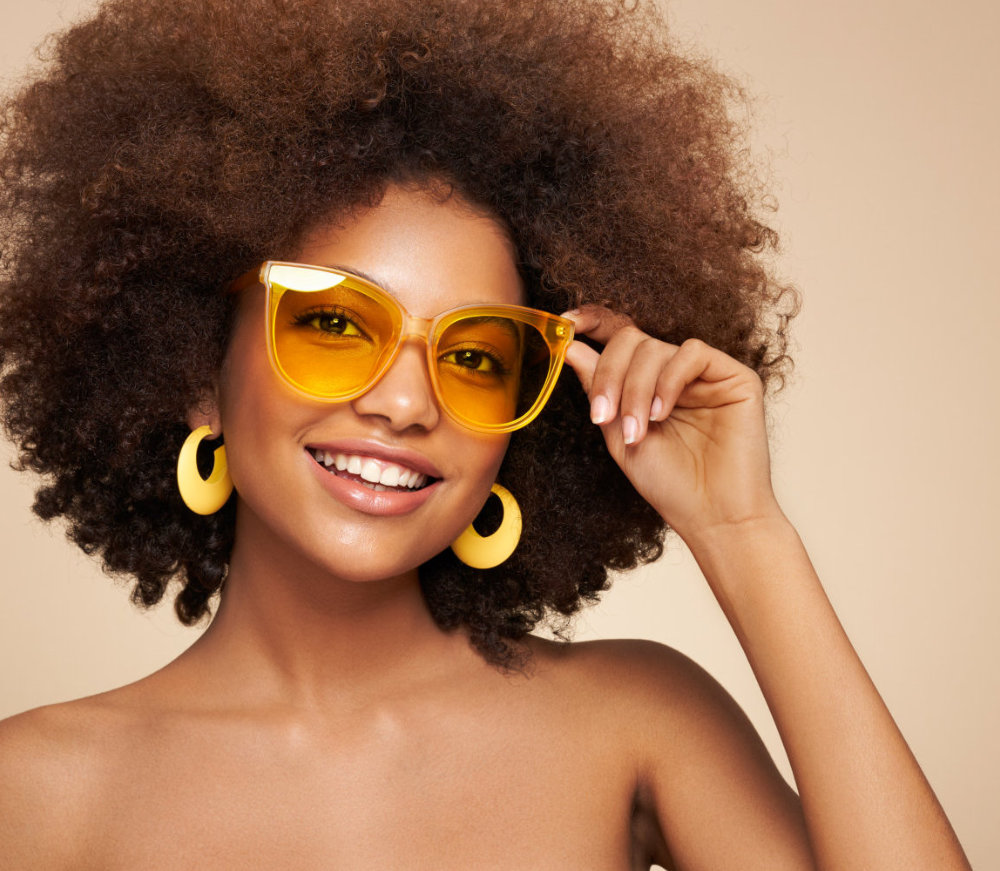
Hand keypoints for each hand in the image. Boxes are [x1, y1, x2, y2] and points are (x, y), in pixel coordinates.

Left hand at [561, 306, 782, 541]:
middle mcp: (674, 373)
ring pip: (656, 349)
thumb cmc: (669, 484)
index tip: (566, 324)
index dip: (592, 322)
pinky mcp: (735, 376)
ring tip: (636, 431)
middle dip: (609, 376)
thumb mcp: (617, 435)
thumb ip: (598, 390)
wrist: (712, 516)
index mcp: (646, 384)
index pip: (619, 341)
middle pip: (631, 341)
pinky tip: (662, 413)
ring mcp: (704, 374)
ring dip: (636, 390)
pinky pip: (692, 352)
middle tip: (602, 417)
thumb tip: (571, 347)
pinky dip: (669, 379)